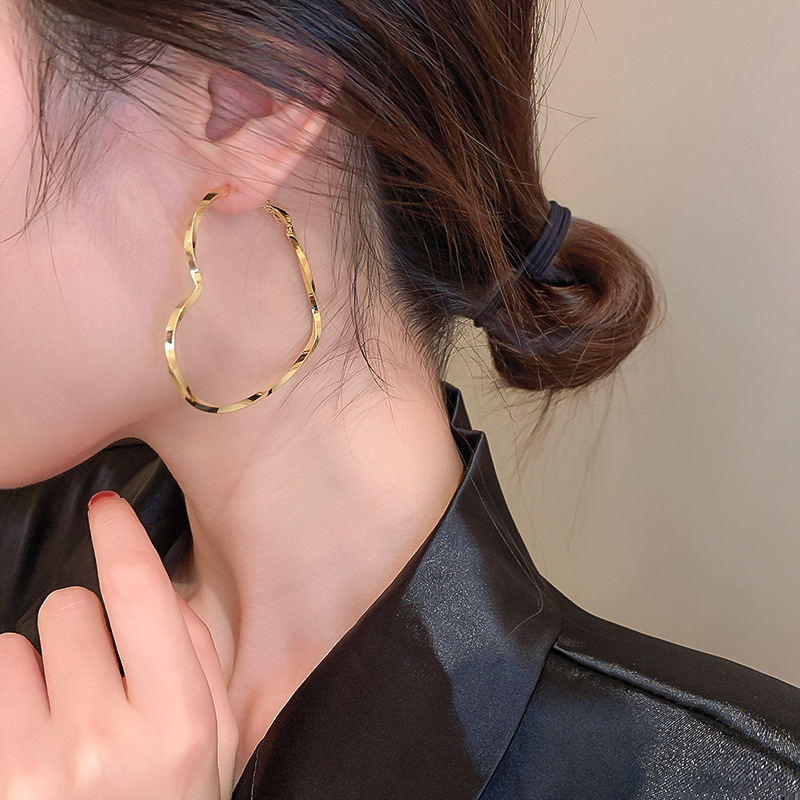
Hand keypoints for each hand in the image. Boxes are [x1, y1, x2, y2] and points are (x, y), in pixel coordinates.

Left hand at [0, 491, 239, 799]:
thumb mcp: (218, 745)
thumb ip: (199, 661)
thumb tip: (159, 595)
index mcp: (183, 720)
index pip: (141, 591)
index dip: (121, 536)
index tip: (107, 506)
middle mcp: (112, 738)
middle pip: (70, 607)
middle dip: (83, 626)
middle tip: (97, 677)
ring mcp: (42, 766)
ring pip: (20, 643)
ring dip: (41, 666)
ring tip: (63, 718)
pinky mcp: (0, 779)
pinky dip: (11, 696)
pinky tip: (31, 738)